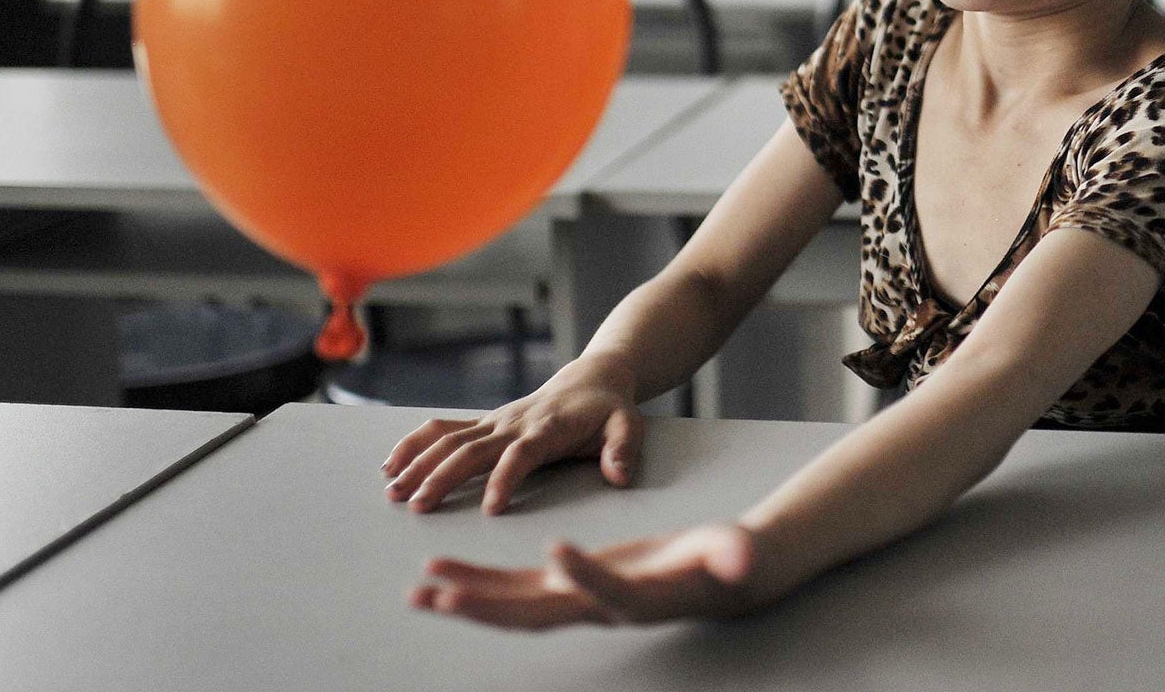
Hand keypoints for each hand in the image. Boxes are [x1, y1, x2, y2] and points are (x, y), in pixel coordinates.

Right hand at [381, 355, 640, 514]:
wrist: (592, 379)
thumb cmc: (610, 409)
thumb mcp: (629, 425)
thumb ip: (624, 449)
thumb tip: (619, 476)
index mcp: (548, 429)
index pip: (522, 454)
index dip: (506, 478)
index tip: (490, 509)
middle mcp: (515, 424)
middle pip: (473, 449)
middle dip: (443, 476)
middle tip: (418, 507)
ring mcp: (495, 422)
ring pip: (450, 440)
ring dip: (420, 462)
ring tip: (393, 491)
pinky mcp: (485, 423)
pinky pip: (444, 429)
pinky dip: (415, 444)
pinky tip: (391, 465)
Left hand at [408, 524, 759, 629]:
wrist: (710, 580)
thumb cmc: (721, 562)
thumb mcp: (730, 552)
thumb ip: (733, 554)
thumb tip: (744, 556)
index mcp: (635, 598)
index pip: (606, 590)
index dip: (583, 575)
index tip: (557, 552)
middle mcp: (595, 607)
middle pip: (536, 612)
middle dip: (487, 606)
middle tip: (441, 597)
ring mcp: (574, 599)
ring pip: (512, 605)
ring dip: (466, 598)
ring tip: (419, 592)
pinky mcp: (563, 585)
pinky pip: (510, 589)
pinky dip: (475, 583)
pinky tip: (441, 576)